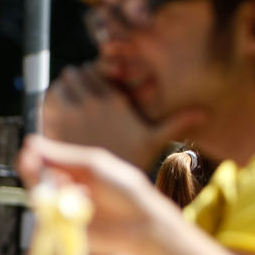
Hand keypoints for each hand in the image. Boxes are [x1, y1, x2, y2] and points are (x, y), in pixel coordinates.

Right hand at [16, 134, 182, 254]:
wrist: (140, 224)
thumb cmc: (123, 190)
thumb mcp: (92, 165)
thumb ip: (60, 156)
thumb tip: (30, 142)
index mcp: (71, 172)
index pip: (42, 162)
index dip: (32, 157)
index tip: (28, 153)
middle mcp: (63, 191)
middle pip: (36, 180)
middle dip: (31, 172)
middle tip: (29, 164)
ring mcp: (62, 212)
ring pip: (38, 200)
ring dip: (42, 191)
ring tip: (57, 186)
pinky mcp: (64, 232)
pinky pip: (45, 222)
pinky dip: (49, 213)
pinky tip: (61, 207)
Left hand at [43, 63, 204, 170]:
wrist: (108, 185)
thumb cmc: (133, 160)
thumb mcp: (154, 138)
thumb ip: (177, 121)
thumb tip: (206, 113)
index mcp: (114, 101)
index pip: (94, 70)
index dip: (91, 76)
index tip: (91, 87)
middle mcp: (93, 102)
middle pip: (74, 73)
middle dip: (75, 81)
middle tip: (77, 93)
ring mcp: (72, 112)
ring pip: (60, 84)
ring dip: (61, 89)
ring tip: (66, 101)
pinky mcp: (56, 124)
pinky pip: (47, 100)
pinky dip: (48, 101)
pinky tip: (55, 112)